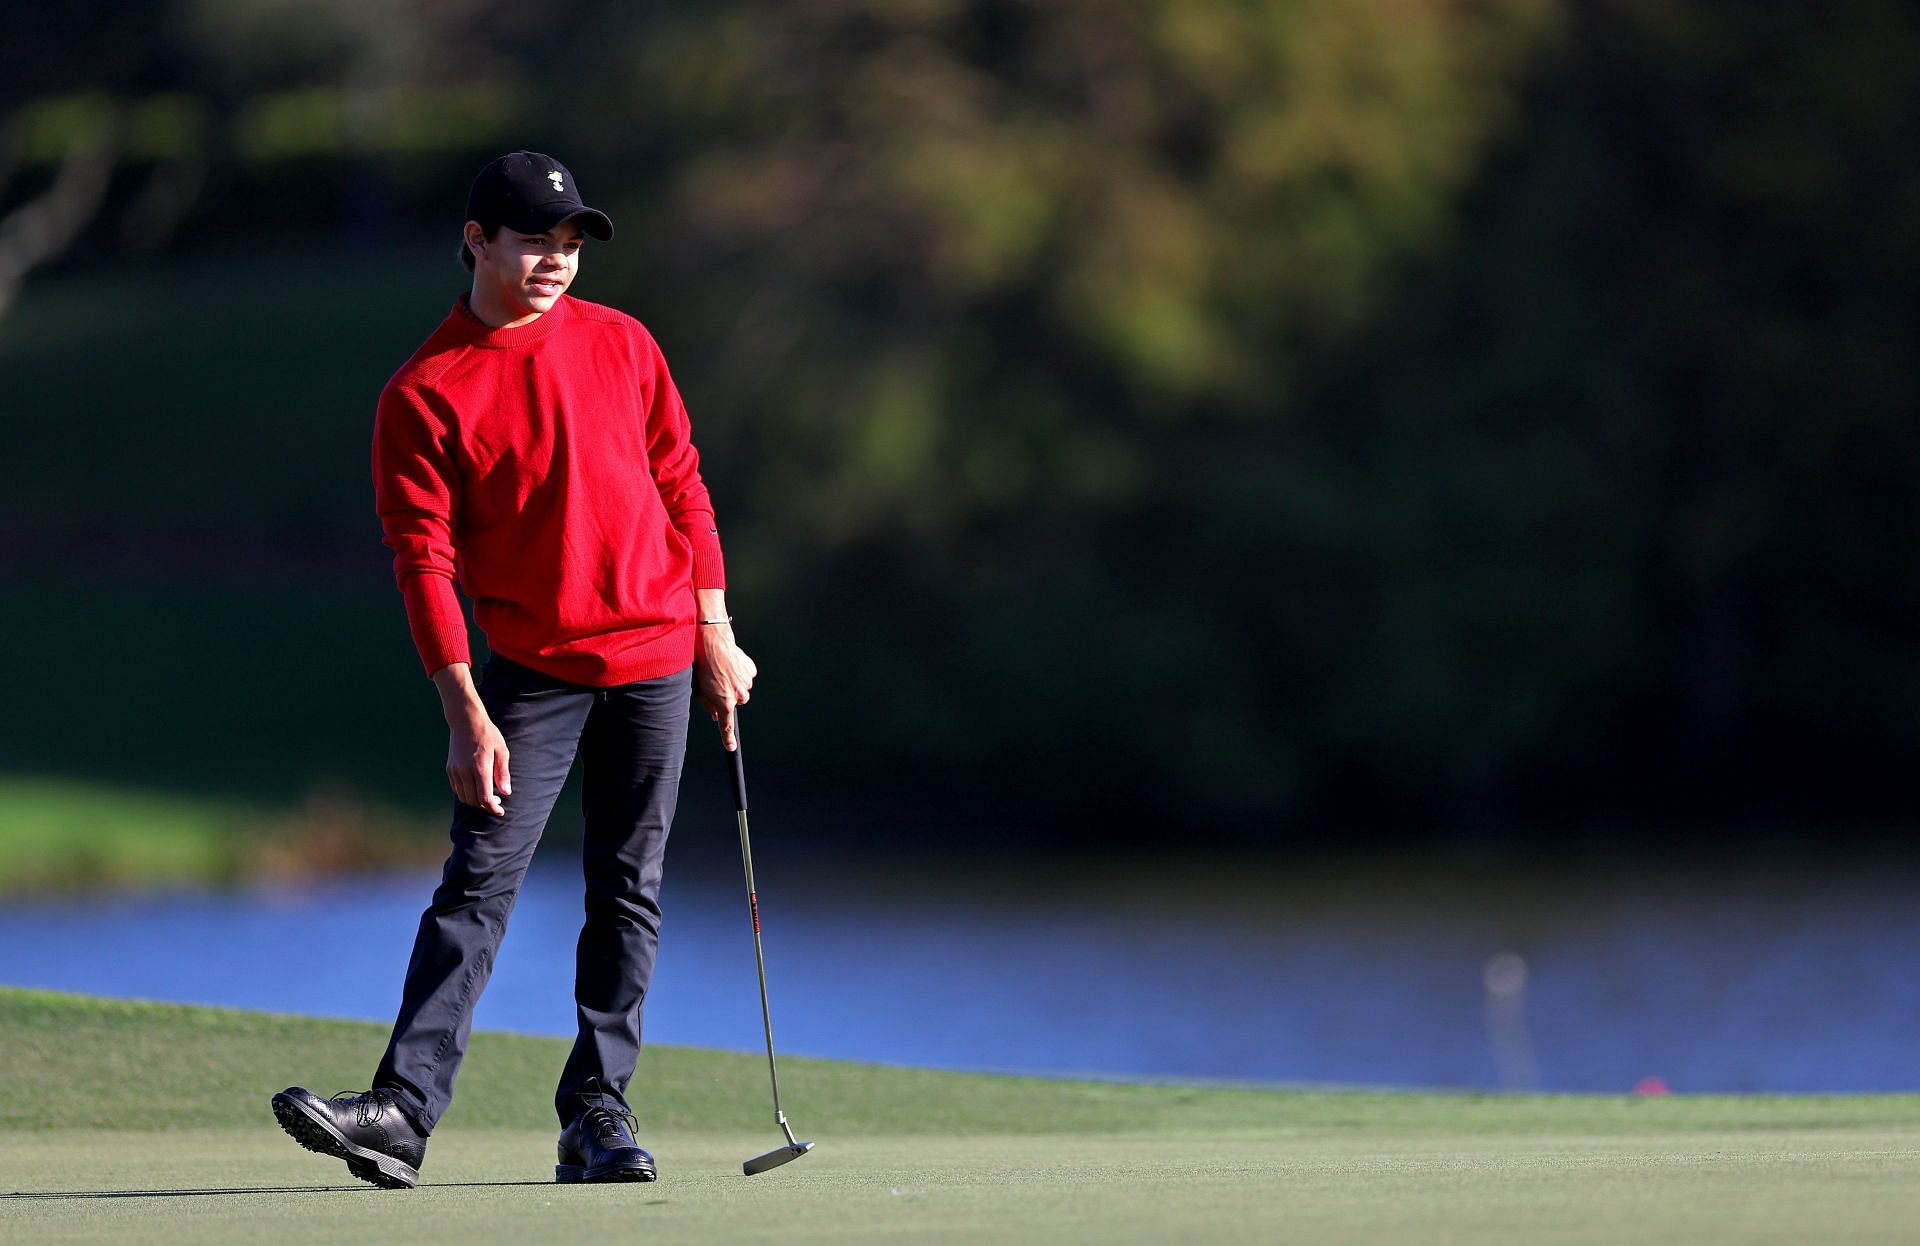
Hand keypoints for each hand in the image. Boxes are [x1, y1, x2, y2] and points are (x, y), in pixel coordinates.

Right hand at [446, 707, 510, 814]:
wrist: (466, 721)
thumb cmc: (488, 735)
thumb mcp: (502, 751)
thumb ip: (503, 773)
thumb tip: (506, 792)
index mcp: (480, 768)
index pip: (484, 798)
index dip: (492, 808)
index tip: (500, 811)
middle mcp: (465, 771)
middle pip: (473, 800)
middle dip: (485, 806)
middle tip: (496, 803)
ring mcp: (455, 770)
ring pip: (463, 797)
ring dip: (475, 801)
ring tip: (487, 796)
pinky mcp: (450, 768)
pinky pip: (457, 789)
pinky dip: (466, 793)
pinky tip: (476, 788)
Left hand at [695, 623, 756, 750]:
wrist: (712, 640)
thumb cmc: (701, 664)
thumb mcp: (698, 688)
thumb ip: (708, 704)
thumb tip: (715, 714)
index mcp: (724, 702)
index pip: (726, 725)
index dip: (727, 738)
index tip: (730, 748)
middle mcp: (738, 695)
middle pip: (735, 702)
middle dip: (727, 696)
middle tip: (715, 682)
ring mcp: (746, 683)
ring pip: (741, 689)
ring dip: (733, 683)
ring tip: (721, 669)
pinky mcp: (750, 670)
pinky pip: (746, 676)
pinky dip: (739, 672)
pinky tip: (729, 663)